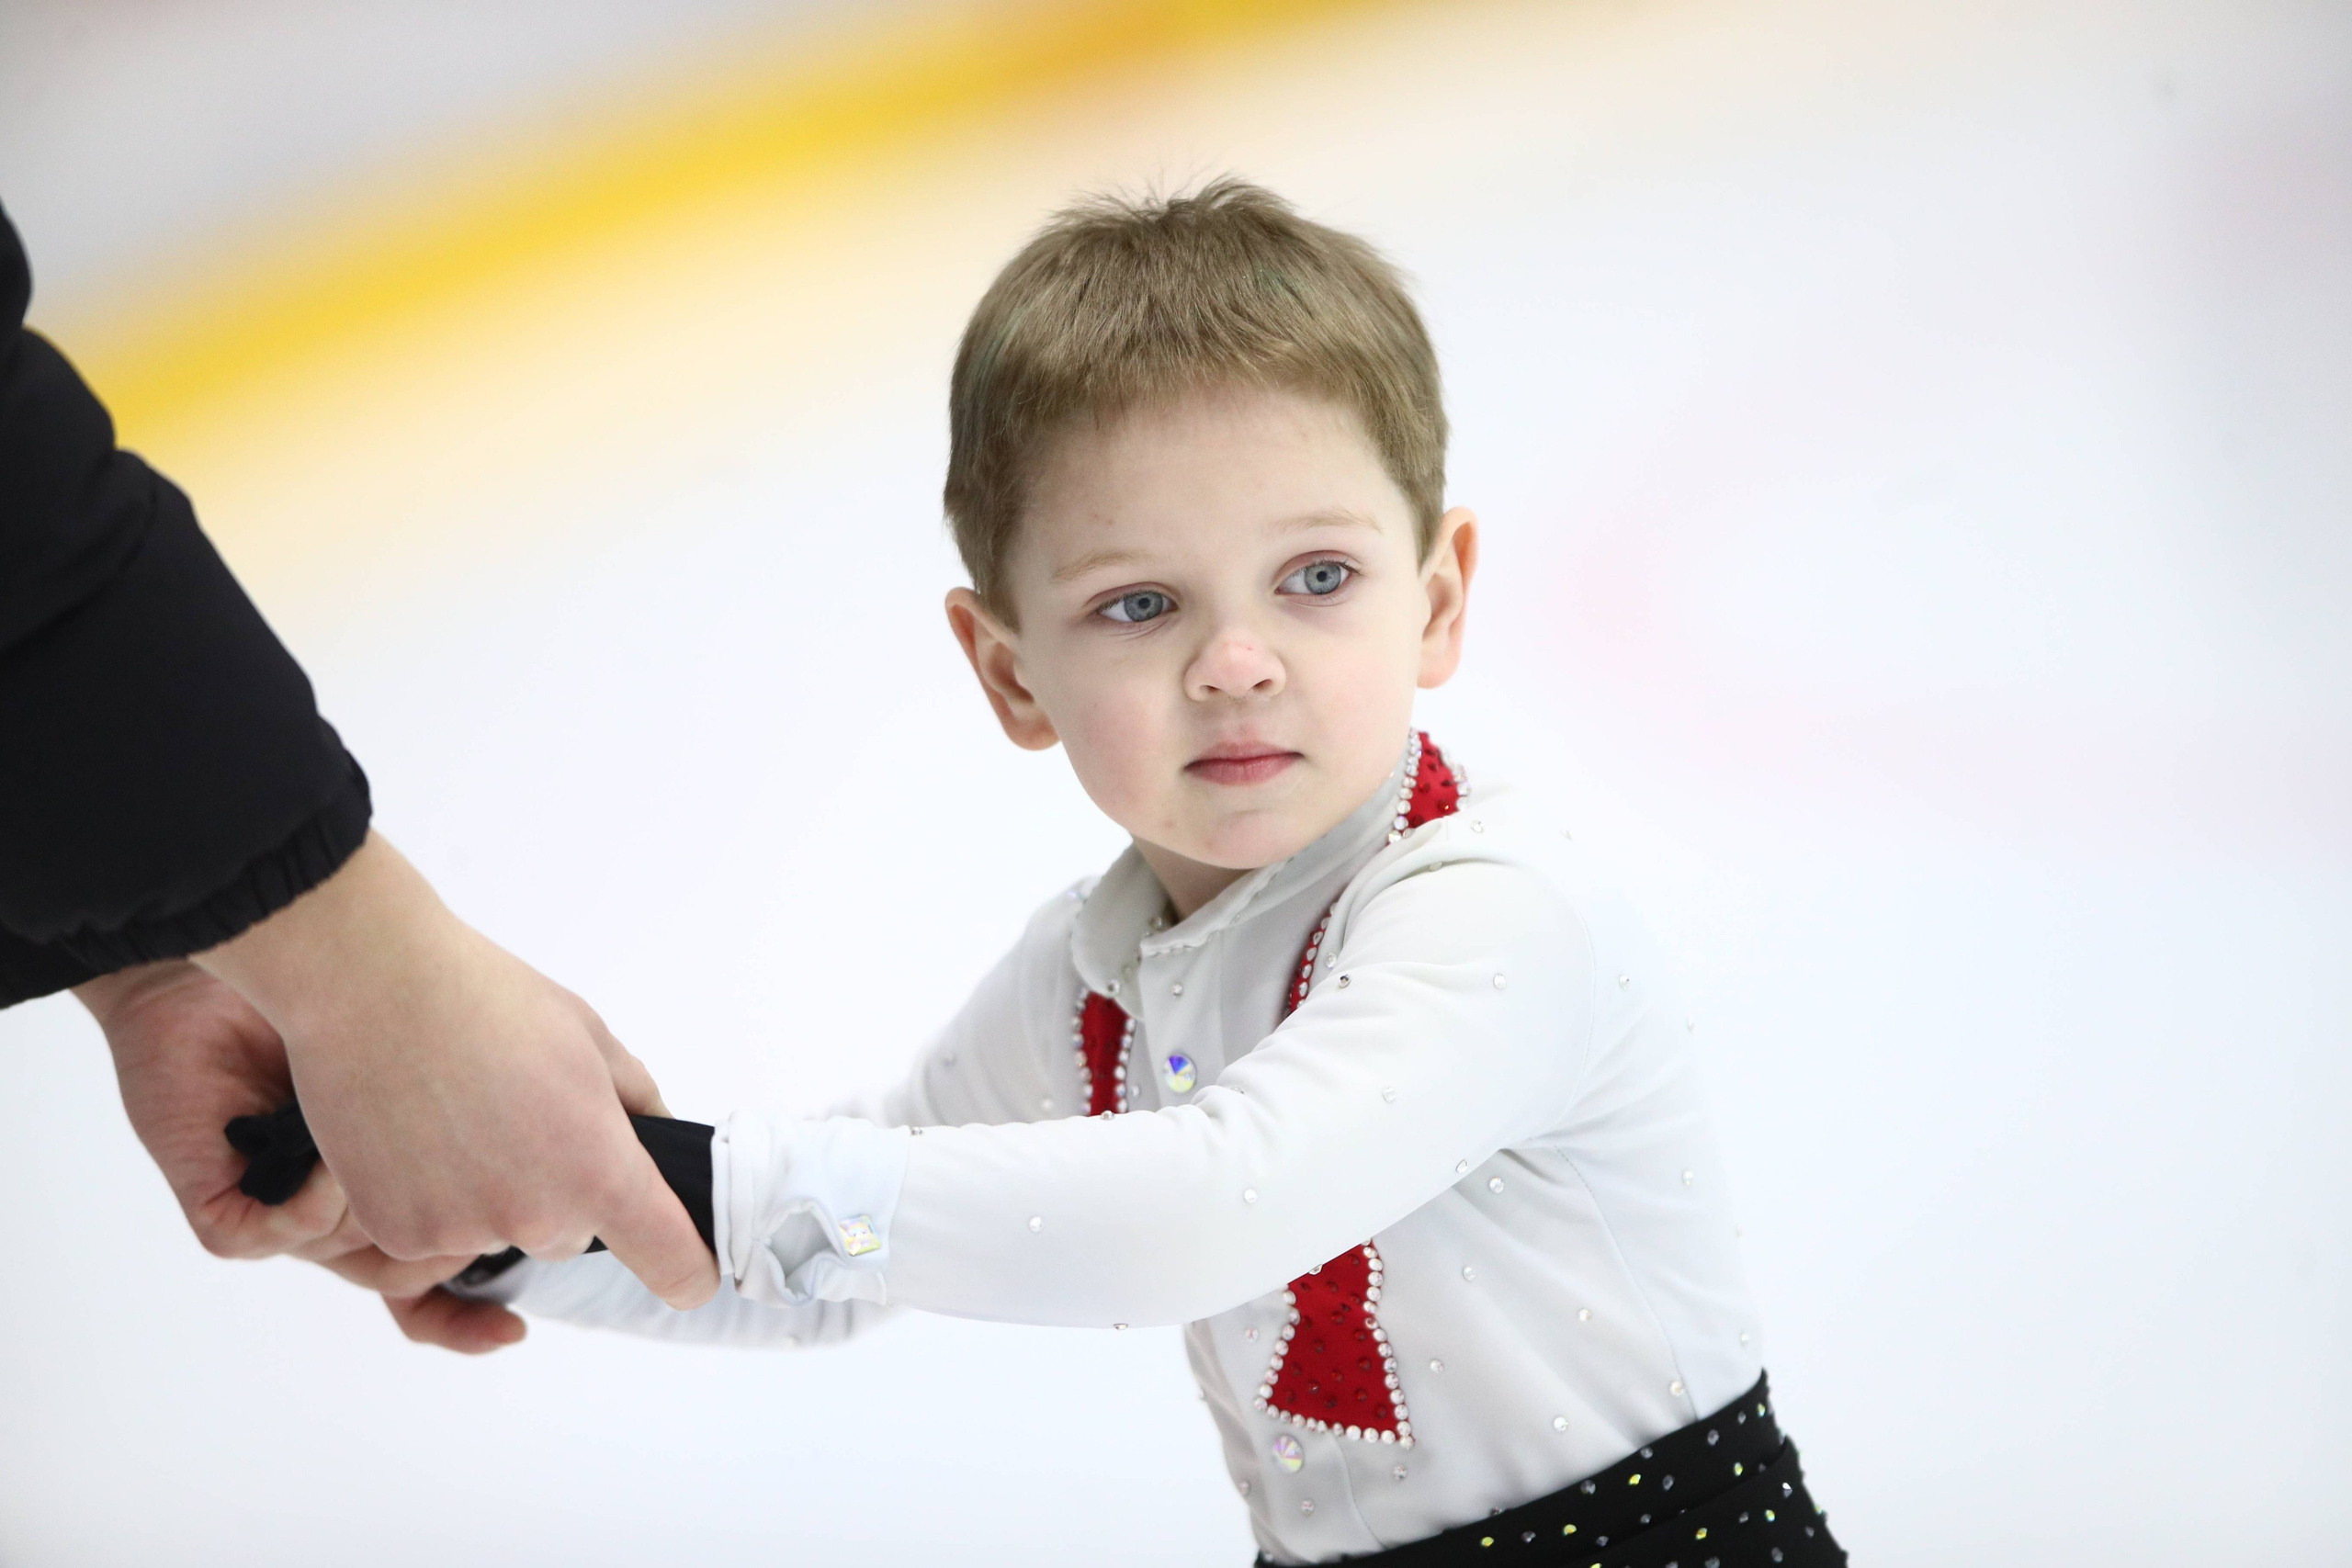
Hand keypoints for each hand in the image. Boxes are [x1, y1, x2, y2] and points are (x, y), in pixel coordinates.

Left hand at [78, 959, 529, 1351]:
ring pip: (349, 1258)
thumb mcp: (499, 1048)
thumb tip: (632, 1135)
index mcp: (405, 1192)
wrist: (278, 951)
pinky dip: (311, 1205)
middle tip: (483, 1203)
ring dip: (379, 1209)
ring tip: (399, 1141)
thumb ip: (555, 1106)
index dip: (474, 1319)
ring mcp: (286, 1212)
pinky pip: (273, 1234)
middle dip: (446, 1248)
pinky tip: (333, 1159)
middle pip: (406, 1280)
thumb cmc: (389, 995)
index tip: (515, 1331)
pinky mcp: (229, 1203)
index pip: (443, 1281)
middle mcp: (346, 1214)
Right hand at [194, 832, 716, 1308]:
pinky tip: (417, 1134)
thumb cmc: (490, 1002)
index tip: (692, 1279)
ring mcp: (462, 1232)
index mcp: (600, 1171)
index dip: (686, 1271)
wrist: (371, 988)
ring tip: (462, 1115)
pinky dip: (432, 1198)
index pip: (670, 1258)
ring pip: (502, 1233)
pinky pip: (437, 1235)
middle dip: (561, 1192)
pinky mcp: (399, 1236)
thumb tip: (661, 1141)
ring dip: (493, 1194)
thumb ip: (639, 1104)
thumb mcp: (594, 1041)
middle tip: (521, 1119)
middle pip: (572, 1235)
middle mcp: (537, 1216)